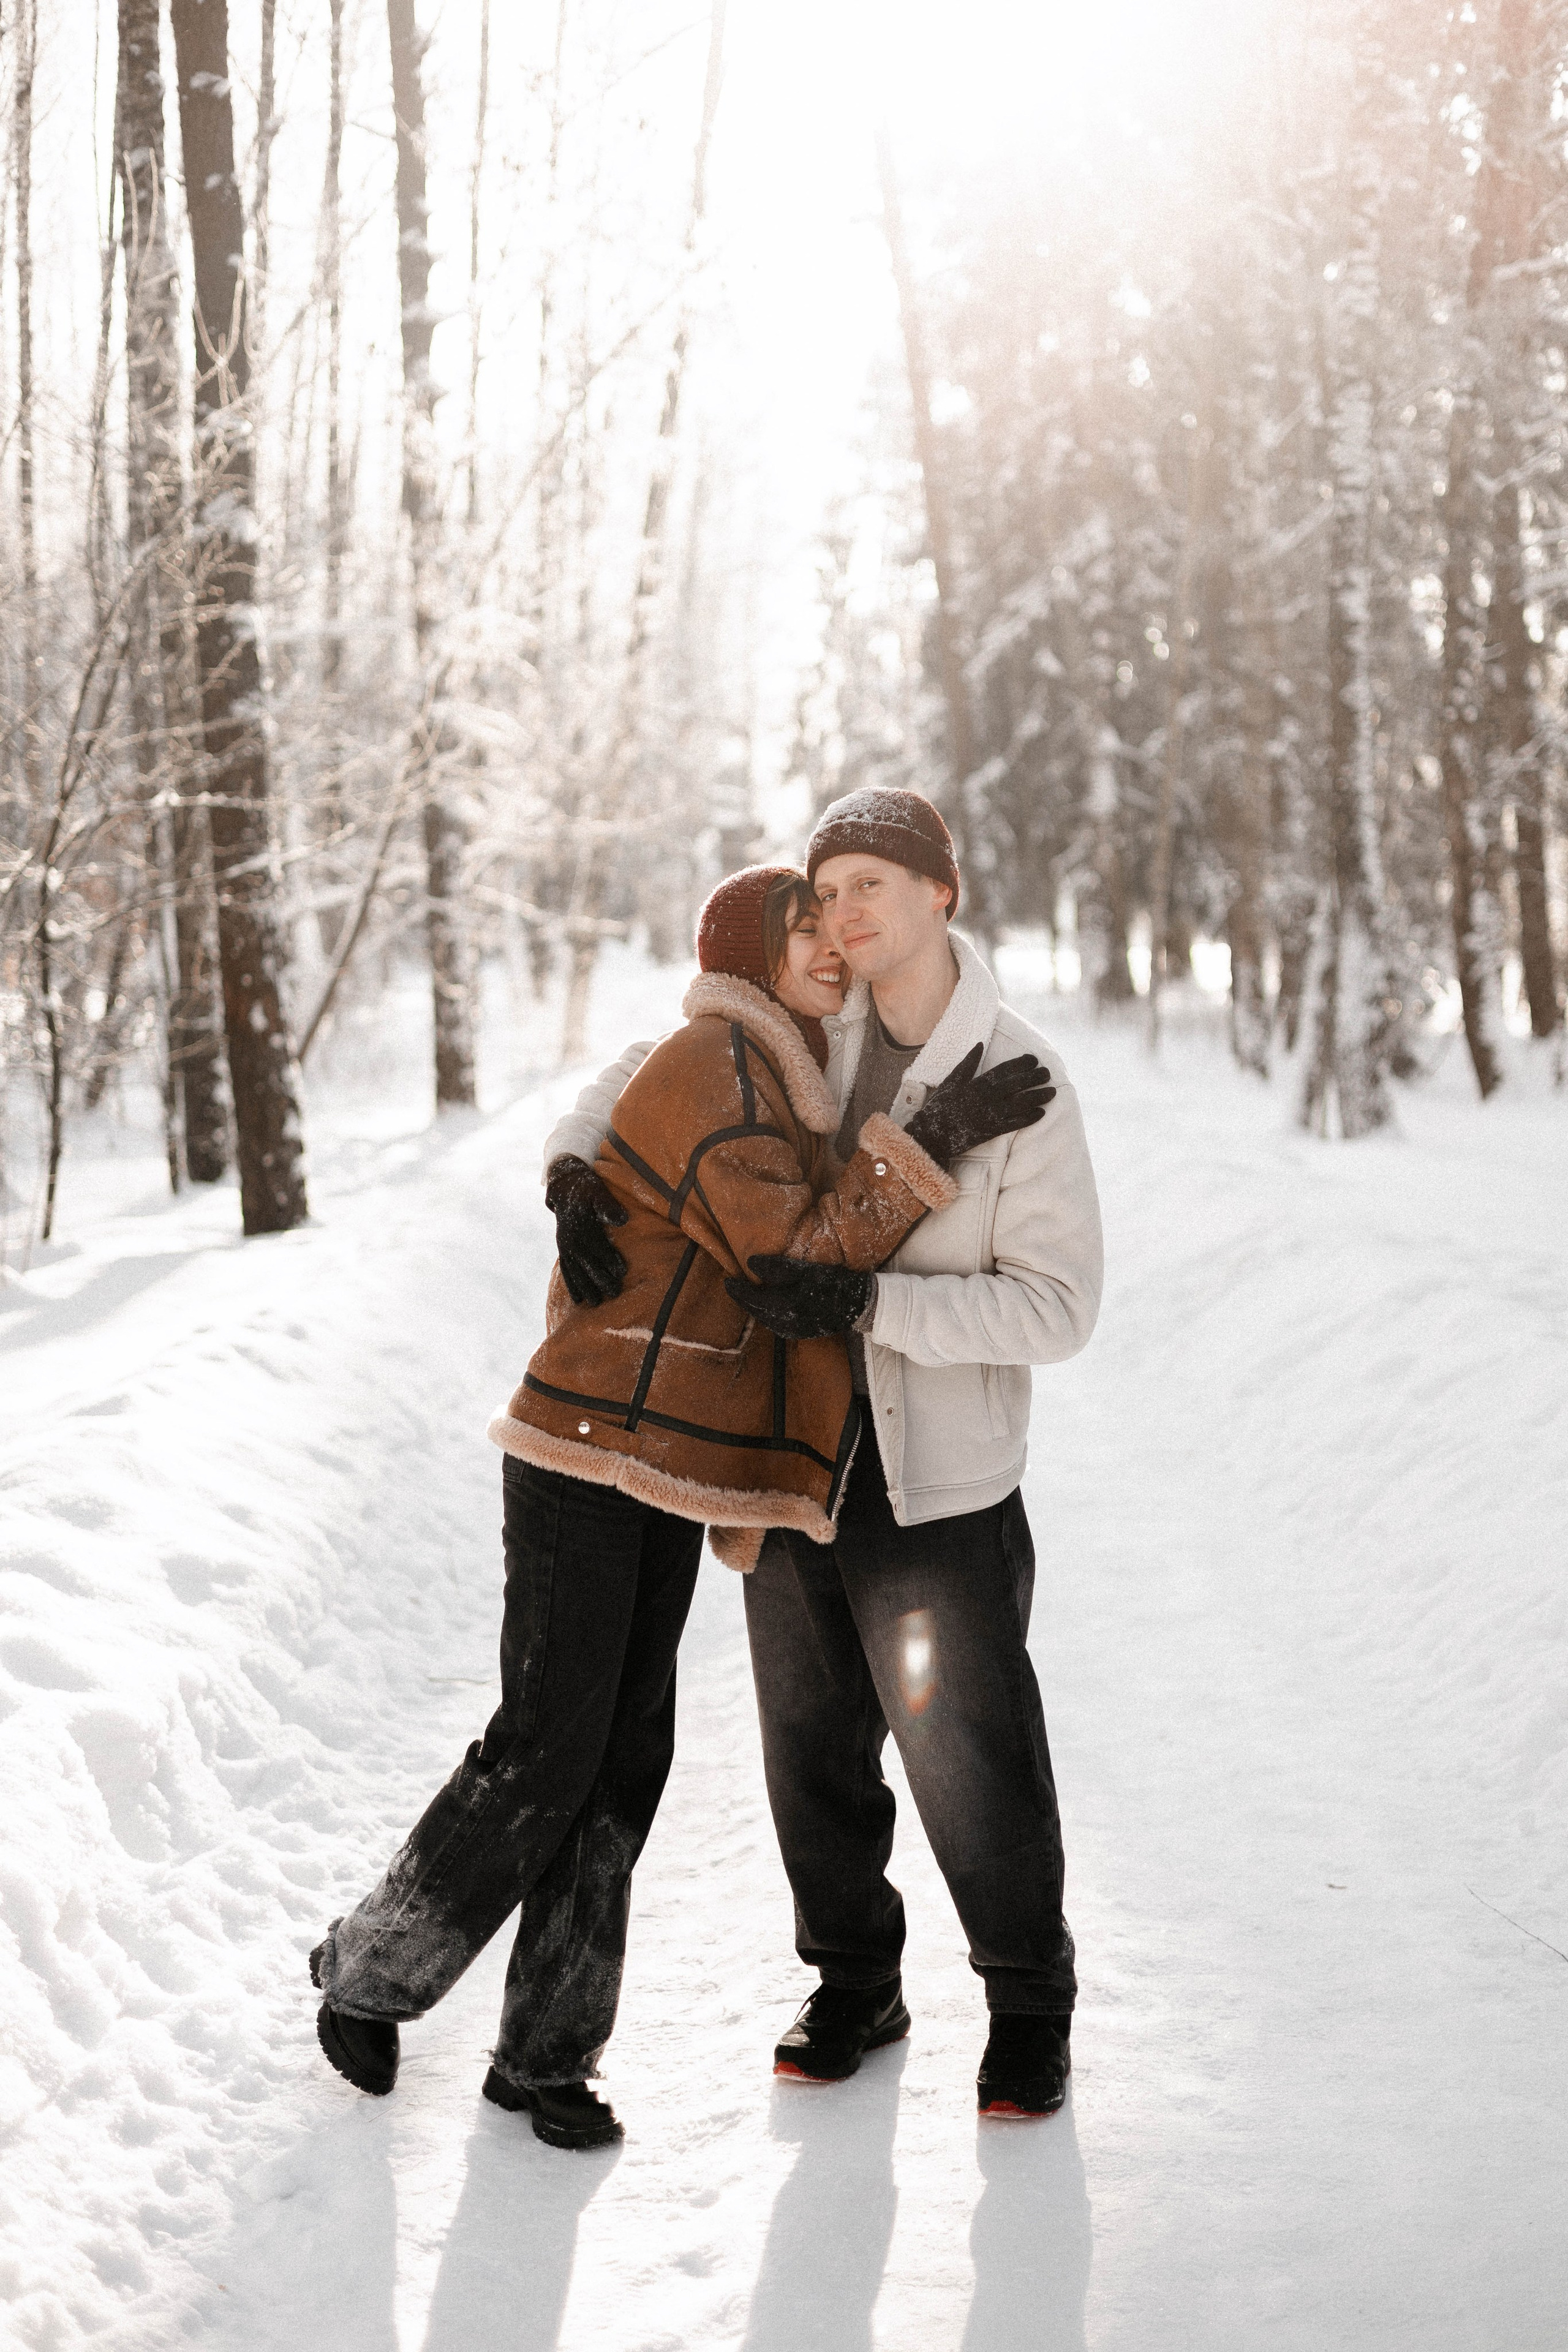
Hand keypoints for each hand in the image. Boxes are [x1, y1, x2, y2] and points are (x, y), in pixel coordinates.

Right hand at [545, 1154, 628, 1305]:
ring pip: (575, 1270)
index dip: (609, 1259)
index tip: (622, 1272)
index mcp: (580, 1225)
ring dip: (585, 1287)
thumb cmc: (586, 1188)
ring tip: (596, 1303)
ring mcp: (565, 1246)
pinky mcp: (563, 1249)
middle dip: (599, 1279)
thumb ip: (608, 1205)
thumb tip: (622, 1219)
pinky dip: (571, 1284)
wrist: (564, 1185)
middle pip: (586, 1263)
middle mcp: (570, 1239)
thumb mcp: (597, 1191)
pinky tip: (577, 1299)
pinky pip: (566, 1270)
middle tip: (614, 1294)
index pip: (597, 1246)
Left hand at [724, 1255, 873, 1340]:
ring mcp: (793, 1331)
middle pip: (756, 1311)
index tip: (726, 1280)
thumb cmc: (833, 1283)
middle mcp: (785, 1323)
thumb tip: (750, 1263)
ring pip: (765, 1319)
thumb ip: (777, 1267)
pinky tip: (768, 1306)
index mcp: (784, 1306)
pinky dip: (767, 1313)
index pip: (752, 1299)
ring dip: (755, 1307)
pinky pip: (776, 1324)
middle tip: (734, 1287)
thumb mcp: (806, 1270)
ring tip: (749, 1294)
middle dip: (744, 1299)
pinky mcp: (801, 1333)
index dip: (738, 1290)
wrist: (859, 1305)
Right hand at [904, 1041, 1054, 1168]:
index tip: (1033, 1059)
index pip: (1004, 1070)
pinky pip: (1015, 1123)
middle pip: (1016, 1085)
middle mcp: (987, 1098)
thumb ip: (967, 1063)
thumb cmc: (940, 1106)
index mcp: (977, 1083)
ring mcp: (991, 1114)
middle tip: (1048, 1073)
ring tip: (1052, 1092)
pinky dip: (1029, 1118)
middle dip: (1034, 1078)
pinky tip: (1041, 1113)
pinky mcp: (992, 1130)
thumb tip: (980, 1044)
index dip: (1021, 1063)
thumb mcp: (951, 1081)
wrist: (932, 1135)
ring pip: (1020, 1103)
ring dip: (1038, 1096)